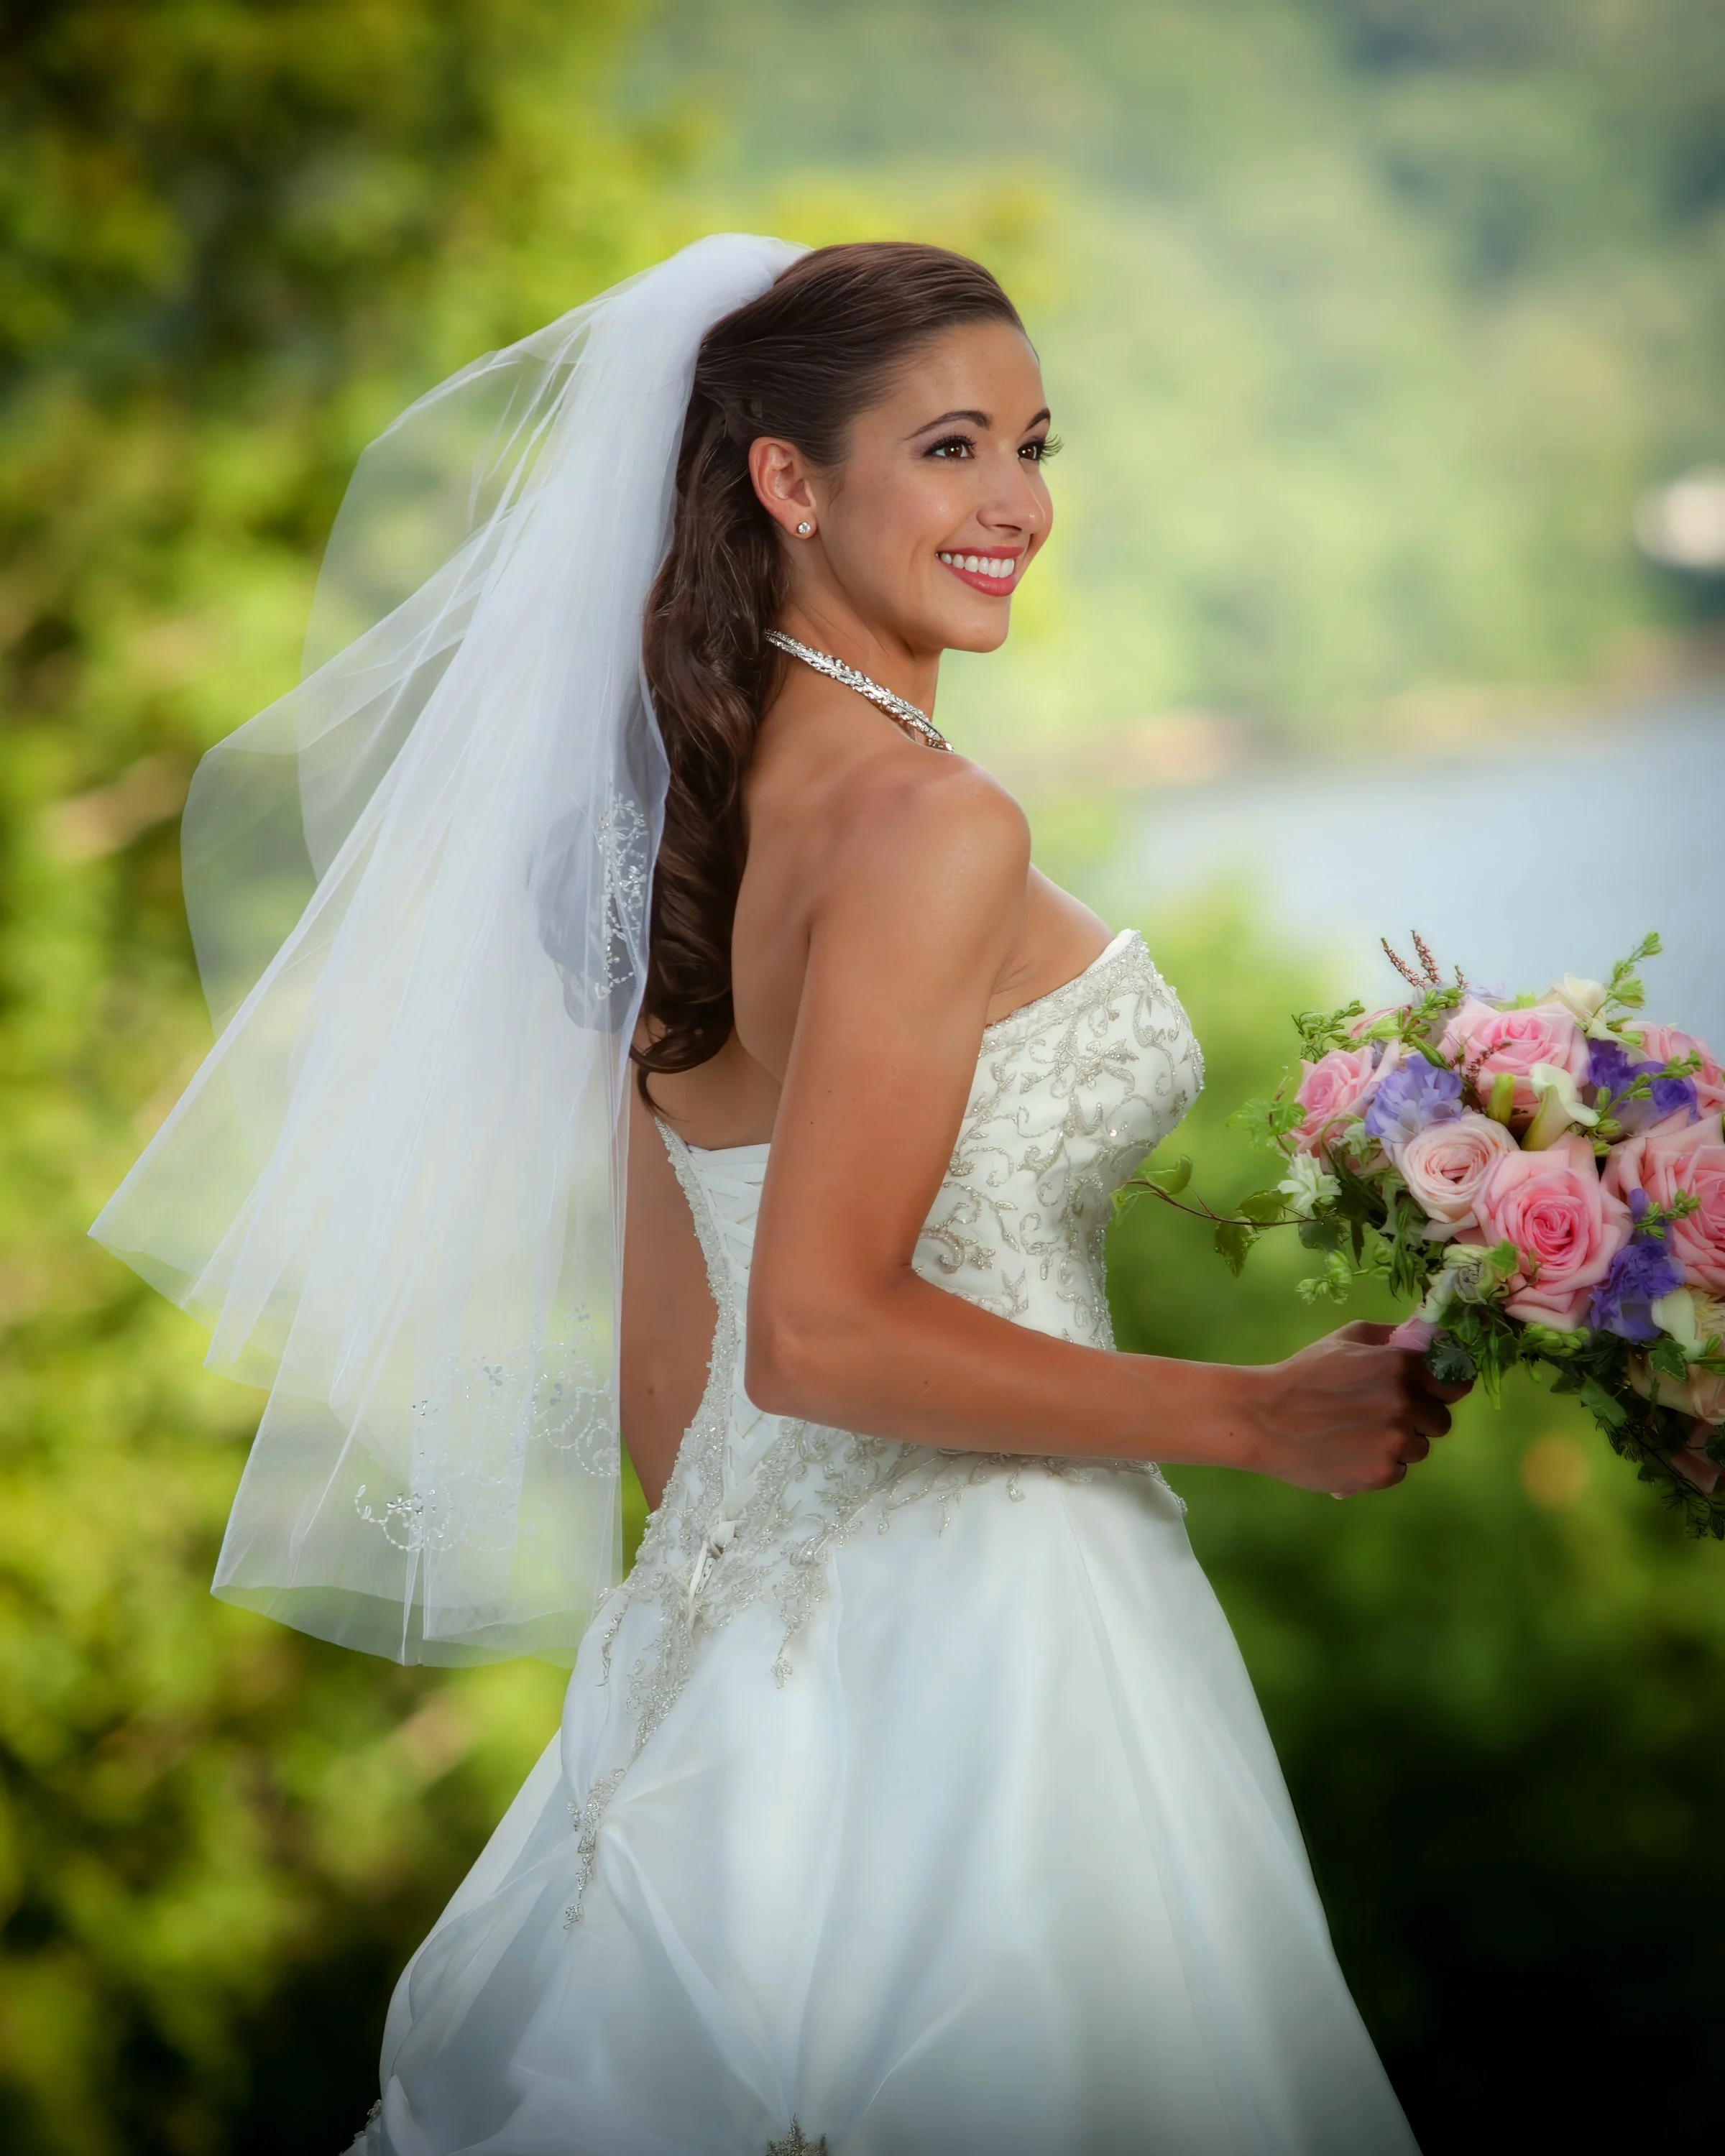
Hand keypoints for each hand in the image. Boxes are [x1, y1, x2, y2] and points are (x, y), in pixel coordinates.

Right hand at [1241, 1319, 1471, 1496]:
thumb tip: (1430, 1336)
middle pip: (1440, 1421)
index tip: (1432, 1393)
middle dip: (1418, 1419)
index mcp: (1401, 1366)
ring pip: (1420, 1448)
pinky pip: (1399, 1471)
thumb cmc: (1305, 1374)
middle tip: (1382, 1415)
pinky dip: (1380, 1465)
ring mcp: (1395, 1441)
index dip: (1444, 1388)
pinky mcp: (1382, 1473)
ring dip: (1399, 1444)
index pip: (1457, 1383)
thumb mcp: (1347, 1339)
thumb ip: (1393, 1337)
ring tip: (1360, 1434)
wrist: (1265, 1418)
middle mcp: (1405, 1403)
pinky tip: (1351, 1452)